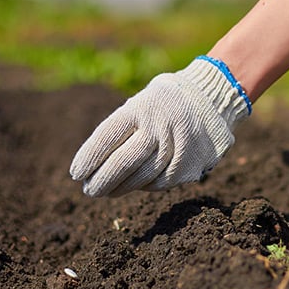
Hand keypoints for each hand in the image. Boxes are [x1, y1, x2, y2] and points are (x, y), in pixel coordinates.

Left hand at [70, 57, 251, 196]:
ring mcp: (178, 143)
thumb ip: (122, 128)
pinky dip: (146, 186)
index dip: (89, 157)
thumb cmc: (165, 103)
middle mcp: (160, 123)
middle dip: (103, 179)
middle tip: (89, 190)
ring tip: (106, 191)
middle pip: (124, 160)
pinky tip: (135, 185)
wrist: (213, 97)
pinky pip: (162, 181)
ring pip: (143, 176)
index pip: (108, 135)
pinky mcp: (192, 161)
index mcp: (142, 105)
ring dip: (121, 187)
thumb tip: (93, 164)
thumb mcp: (142, 102)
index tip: (76, 173)